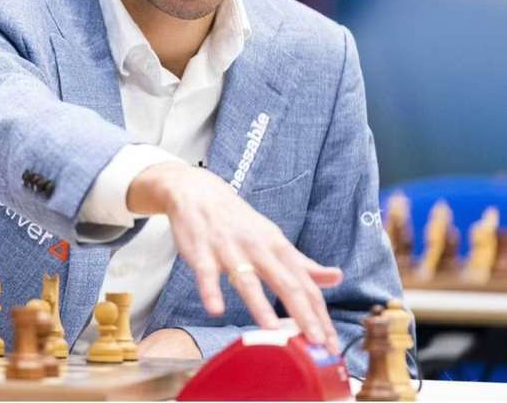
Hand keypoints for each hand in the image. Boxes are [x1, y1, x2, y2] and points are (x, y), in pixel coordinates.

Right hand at [128, 161, 342, 352]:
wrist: (199, 192)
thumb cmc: (238, 221)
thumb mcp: (273, 239)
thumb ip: (302, 263)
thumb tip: (337, 277)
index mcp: (278, 247)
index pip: (306, 285)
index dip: (321, 315)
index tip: (332, 343)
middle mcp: (258, 248)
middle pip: (286, 283)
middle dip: (303, 314)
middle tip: (317, 342)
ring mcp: (230, 250)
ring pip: (247, 279)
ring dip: (260, 305)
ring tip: (273, 330)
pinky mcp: (203, 252)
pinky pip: (207, 274)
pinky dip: (211, 291)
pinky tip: (216, 309)